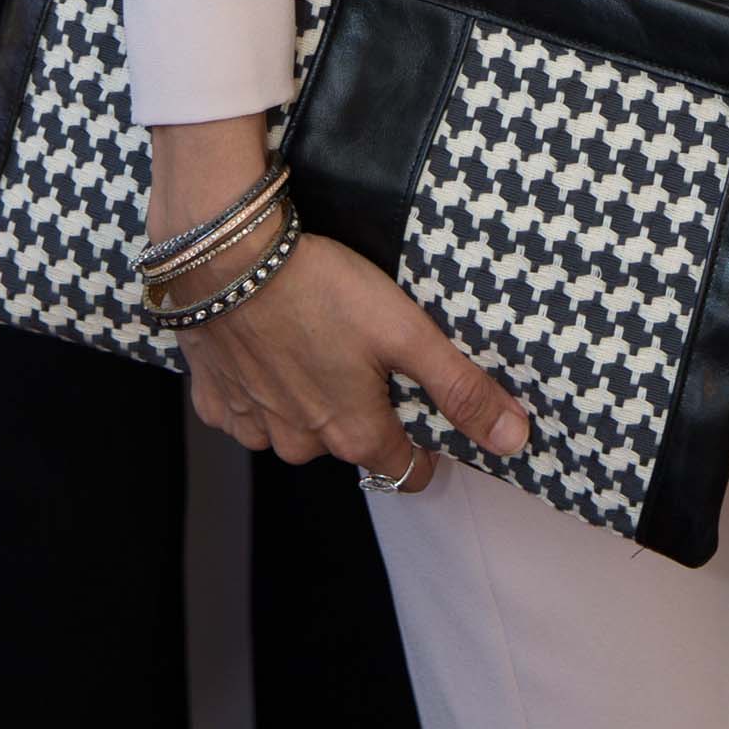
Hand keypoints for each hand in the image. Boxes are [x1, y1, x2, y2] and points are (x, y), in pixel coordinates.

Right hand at [177, 224, 528, 490]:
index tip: (425, 410)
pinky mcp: (215, 400)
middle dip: (362, 407)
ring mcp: (252, 426)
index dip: (422, 444)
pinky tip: (271, 342)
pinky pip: (248, 407)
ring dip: (309, 395)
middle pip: (349, 442)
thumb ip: (460, 388)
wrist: (228, 258)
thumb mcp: (406, 332)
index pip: (404, 470)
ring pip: (296, 426)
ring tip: (317, 336)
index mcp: (352, 433)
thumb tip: (513, 438)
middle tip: (365, 350)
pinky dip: (261, 383)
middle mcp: (301, 443)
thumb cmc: (319, 288)